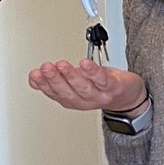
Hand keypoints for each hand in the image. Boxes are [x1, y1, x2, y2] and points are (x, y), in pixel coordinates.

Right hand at [28, 59, 147, 113]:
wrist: (130, 96)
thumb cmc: (101, 86)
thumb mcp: (74, 84)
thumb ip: (56, 81)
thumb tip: (34, 78)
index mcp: (73, 99)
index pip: (55, 94)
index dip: (43, 85)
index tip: (35, 74)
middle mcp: (85, 100)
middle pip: (67, 93)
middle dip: (54, 80)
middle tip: (45, 68)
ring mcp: (100, 95)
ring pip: (83, 88)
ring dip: (71, 76)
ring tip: (61, 65)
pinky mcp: (114, 87)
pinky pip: (103, 80)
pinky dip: (93, 72)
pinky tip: (85, 64)